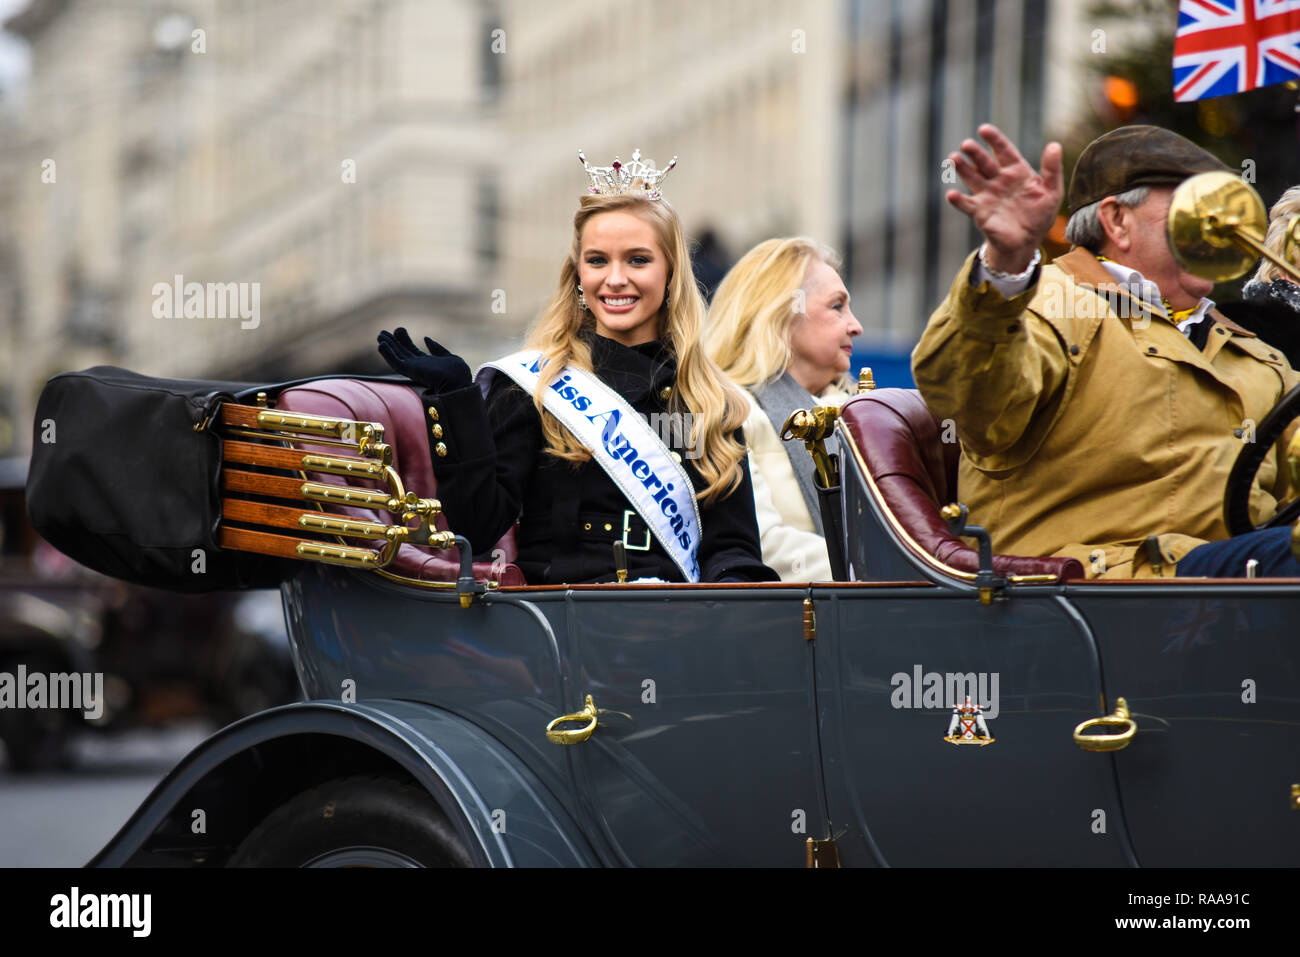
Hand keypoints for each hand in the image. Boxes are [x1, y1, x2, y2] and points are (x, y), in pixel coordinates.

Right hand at [377, 327, 471, 391]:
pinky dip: (388, 354)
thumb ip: (437, 349)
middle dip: (393, 342)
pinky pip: (396, 362)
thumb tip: (425, 339)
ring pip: (397, 356)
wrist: (458, 384)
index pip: (412, 351)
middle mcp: (419, 367)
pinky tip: (381, 345)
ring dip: (388, 346)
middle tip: (383, 331)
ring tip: (380, 335)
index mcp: (428, 364)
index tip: (399, 330)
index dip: (405, 340)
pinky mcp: (411, 371)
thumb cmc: (458, 374)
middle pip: (402, 353)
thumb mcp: (449, 357)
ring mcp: (414, 369)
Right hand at [947, 124, 1062, 273]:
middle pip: (984, 162)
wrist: (1027, 241)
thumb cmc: (1039, 215)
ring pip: (971, 177)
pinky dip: (958, 200)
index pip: (1003, 151)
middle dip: (974, 153)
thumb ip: (1052, 169)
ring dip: (962, 168)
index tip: (983, 129)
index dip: (994, 139)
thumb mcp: (1052, 191)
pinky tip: (952, 194)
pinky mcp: (980, 212)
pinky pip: (967, 204)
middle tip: (966, 145)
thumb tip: (1054, 145)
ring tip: (952, 159)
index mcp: (1016, 171)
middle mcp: (998, 180)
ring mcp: (987, 195)